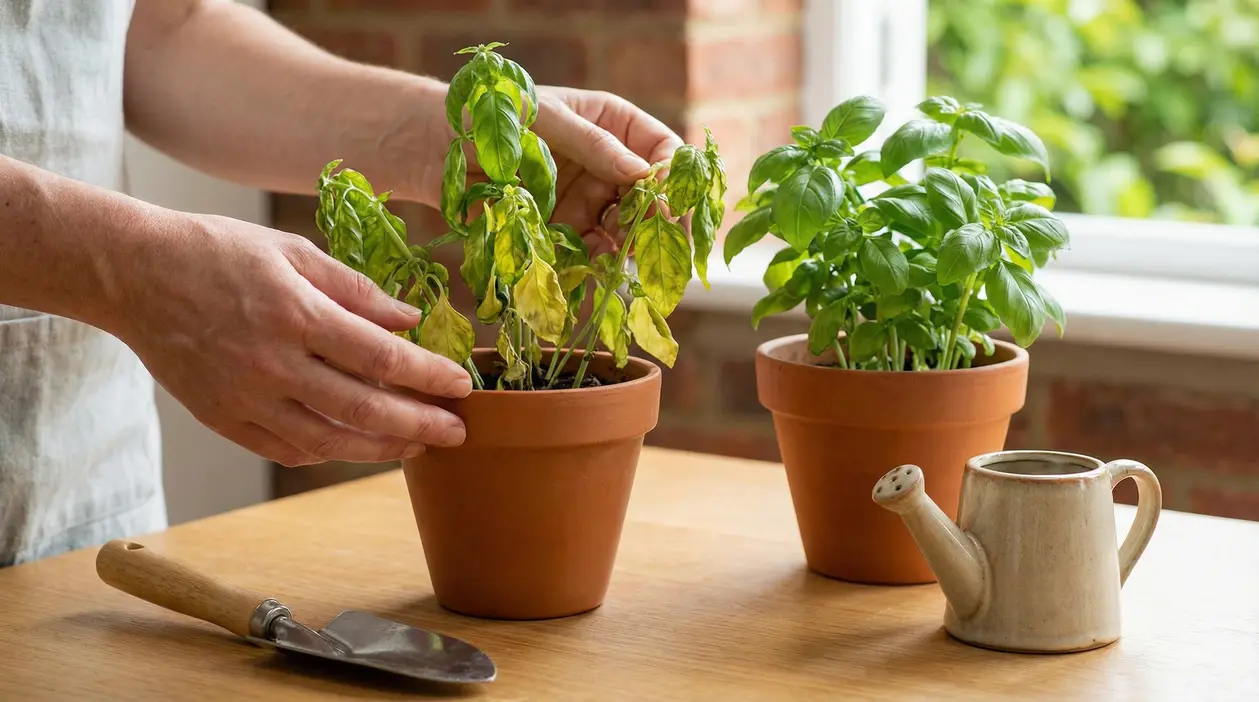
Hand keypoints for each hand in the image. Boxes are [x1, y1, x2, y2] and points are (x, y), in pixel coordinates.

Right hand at [110, 213, 471, 466]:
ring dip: (381, 448)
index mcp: (296, 314)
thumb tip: (410, 318)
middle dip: (420, 423)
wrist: (134, 275)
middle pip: (363, 408)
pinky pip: (286, 449)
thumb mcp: (292, 253)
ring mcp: (245, 397)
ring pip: (328, 440)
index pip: (381, 357)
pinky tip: (356, 444)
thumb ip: (356, 289)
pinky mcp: (222, 418)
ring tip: (416, 444)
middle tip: (457, 431)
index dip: (428, 375)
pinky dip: (328, 452)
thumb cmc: (217, 253)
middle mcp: (273, 363)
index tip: (462, 385)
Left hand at [418, 85, 682, 257]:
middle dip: (654, 219)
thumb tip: (642, 174)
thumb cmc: (489, 114)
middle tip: (649, 239)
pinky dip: (594, 259)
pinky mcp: (562, 229)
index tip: (666, 202)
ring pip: (624, 227)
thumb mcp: (545, 118)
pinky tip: (592, 262)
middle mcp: (606, 162)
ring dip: (627, 244)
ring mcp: (585, 198)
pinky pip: (589, 248)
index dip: (670, 177)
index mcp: (611, 124)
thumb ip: (592, 145)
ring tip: (618, 252)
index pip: (661, 149)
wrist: (433, 146)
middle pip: (650, 196)